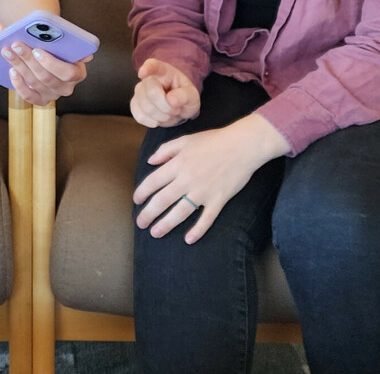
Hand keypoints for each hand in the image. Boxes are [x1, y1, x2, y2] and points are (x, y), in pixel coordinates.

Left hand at [2, 44, 91, 105]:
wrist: (53, 58)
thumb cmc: (60, 49)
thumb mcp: (67, 45)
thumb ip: (71, 45)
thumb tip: (82, 53)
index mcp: (78, 73)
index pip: (67, 72)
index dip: (51, 63)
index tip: (36, 50)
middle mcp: (67, 87)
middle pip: (46, 76)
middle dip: (29, 59)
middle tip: (17, 46)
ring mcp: (54, 95)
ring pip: (34, 82)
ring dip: (20, 66)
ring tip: (9, 52)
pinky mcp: (42, 100)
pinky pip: (28, 96)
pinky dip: (18, 83)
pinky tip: (12, 70)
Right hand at [130, 58, 199, 127]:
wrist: (177, 107)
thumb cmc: (183, 96)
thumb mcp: (192, 95)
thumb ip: (185, 96)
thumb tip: (171, 100)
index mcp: (163, 70)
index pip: (152, 65)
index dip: (146, 68)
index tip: (142, 73)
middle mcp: (147, 79)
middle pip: (151, 93)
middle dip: (167, 107)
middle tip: (176, 109)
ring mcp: (139, 92)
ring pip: (145, 107)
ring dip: (161, 116)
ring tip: (169, 113)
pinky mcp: (134, 105)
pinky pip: (140, 116)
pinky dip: (152, 122)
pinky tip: (159, 118)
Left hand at [133, 114, 289, 243]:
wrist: (243, 145)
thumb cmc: (214, 140)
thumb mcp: (186, 139)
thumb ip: (166, 150)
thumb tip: (150, 161)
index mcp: (178, 164)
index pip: (153, 181)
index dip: (142, 192)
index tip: (136, 201)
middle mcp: (187, 179)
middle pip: (163, 200)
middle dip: (149, 214)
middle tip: (140, 224)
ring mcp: (203, 191)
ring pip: (180, 212)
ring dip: (166, 224)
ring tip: (156, 233)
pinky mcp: (218, 200)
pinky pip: (206, 218)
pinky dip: (198, 230)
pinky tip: (189, 240)